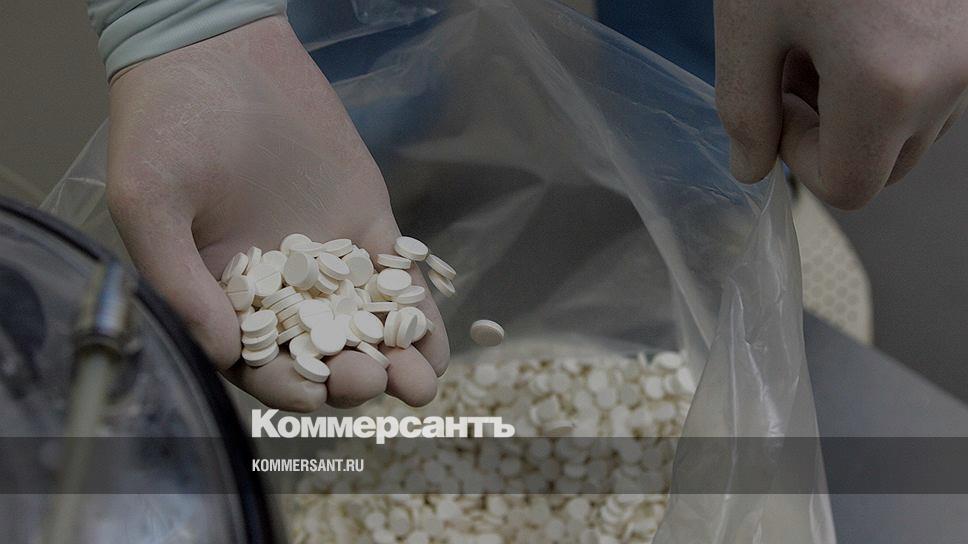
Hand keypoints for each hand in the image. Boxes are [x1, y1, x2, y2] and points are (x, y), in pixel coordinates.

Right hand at [105, 16, 448, 410]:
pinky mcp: (364, 223)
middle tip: (380, 381)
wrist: (219, 50)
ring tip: (423, 380)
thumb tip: (222, 352)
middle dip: (352, 374)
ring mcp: (328, 257)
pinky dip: (417, 307)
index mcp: (222, 294)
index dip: (290, 386)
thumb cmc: (167, 124)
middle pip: (321, 350)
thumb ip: (179, 281)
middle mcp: (279, 287)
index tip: (321, 396)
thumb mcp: (149, 202)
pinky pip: (394, 274)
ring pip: (364, 322)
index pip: (260, 360)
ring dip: (395, 355)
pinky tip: (438, 338)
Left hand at [715, 0, 967, 208]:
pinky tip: (853, 24)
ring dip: (861, 107)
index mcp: (887, 88)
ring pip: (914, 126)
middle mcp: (948, 77)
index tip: (775, 108)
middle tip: (789, 74)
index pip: (847, 187)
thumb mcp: (749, 23)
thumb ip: (744, 109)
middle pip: (886, 166)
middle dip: (829, 137)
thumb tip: (749, 168)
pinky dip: (893, 74)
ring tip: (820, 42)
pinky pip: (935, 83)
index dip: (798, 158)